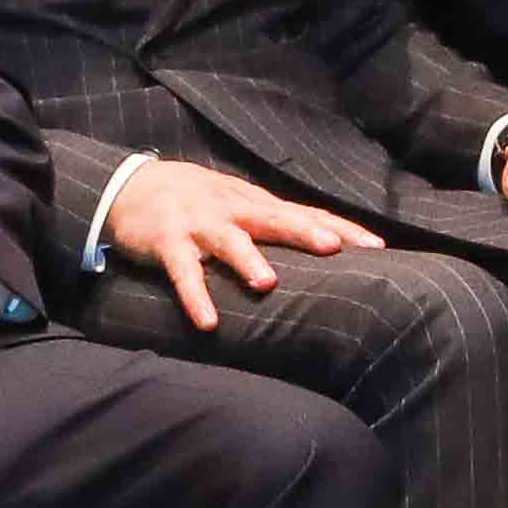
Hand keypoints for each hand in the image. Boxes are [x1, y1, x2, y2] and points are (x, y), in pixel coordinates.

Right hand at [107, 155, 372, 330]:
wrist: (130, 185)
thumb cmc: (194, 200)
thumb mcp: (237, 204)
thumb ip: (272, 223)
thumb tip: (324, 244)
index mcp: (253, 203)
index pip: (304, 212)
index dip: (340, 227)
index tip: (377, 246)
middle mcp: (232, 210)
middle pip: (273, 218)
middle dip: (305, 231)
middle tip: (336, 248)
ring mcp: (199, 224)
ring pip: (228, 241)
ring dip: (247, 260)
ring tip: (267, 283)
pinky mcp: (167, 241)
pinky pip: (182, 272)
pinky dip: (194, 296)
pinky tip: (208, 322)